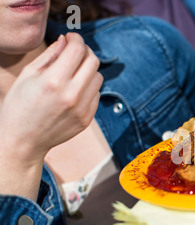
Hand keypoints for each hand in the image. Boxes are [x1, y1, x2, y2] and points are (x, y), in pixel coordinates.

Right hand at [0, 32, 102, 162]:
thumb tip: (66, 40)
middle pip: (93, 61)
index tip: (72, 38)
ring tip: (74, 72)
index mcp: (53, 81)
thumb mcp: (27, 75)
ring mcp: (81, 109)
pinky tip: (74, 89)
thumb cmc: (19, 105)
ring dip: (88, 70)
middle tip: (75, 52)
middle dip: (85, 51)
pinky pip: (96, 95)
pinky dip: (88, 87)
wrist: (23, 141)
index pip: (78, 50)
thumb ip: (50, 55)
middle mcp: (71, 95)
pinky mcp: (87, 119)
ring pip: (98, 78)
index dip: (76, 39)